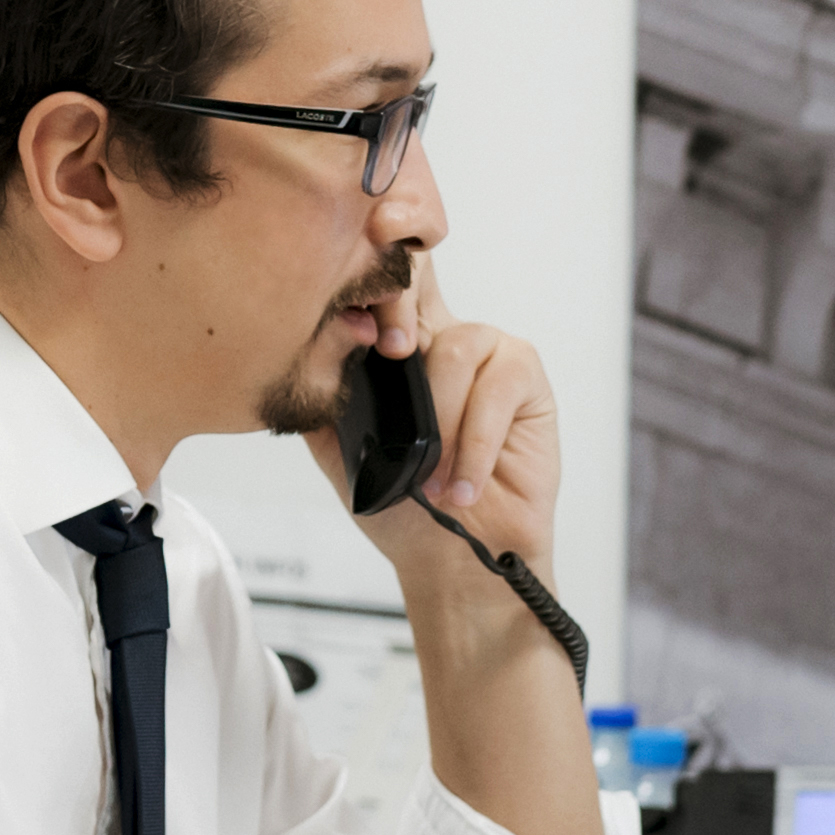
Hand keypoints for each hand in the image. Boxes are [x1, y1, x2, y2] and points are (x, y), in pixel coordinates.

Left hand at [300, 256, 561, 585]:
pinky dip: (475, 444)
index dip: (368, 275)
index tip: (349, 309)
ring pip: (456, 352)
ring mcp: (488, 352)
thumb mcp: (341, 446)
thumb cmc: (400, 504)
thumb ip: (324, 392)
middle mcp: (441, 335)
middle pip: (422, 280)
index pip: (381, 280)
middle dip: (398, 311)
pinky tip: (463, 485)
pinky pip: (498, 390)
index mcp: (395, 344)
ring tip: (431, 480)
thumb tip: (308, 340)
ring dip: (440, 424)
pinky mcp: (525, 378)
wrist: (448, 559)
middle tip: (391, 356)